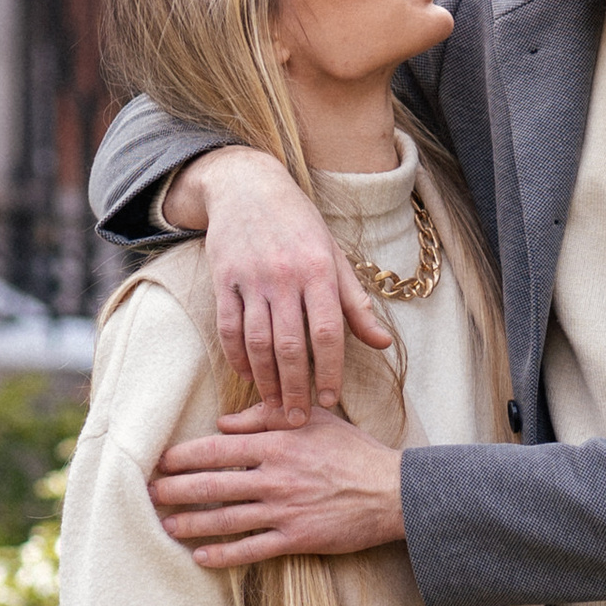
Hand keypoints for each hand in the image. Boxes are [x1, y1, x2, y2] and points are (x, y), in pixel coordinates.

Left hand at [149, 405, 406, 565]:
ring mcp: (284, 510)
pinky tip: (201, 557)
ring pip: (225, 519)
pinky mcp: (297, 538)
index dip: (183, 456)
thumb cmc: (354, 452)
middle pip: (212, 484)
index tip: (160, 461)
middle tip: (148, 494)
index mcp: (277, 444)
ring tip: (165, 525)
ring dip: (191, 523)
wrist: (394, 492)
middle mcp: (275, 477)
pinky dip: (224, 554)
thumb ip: (267, 415)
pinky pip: (252, 549)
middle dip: (175, 490)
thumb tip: (224, 423)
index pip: (217, 449)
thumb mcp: (315, 419)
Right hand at [163, 144, 393, 421]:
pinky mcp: (223, 279)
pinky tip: (248, 376)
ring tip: (273, 407)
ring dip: (266, 380)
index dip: (331, 372)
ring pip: (258, 342)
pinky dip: (237, 357)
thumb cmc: (300, 226)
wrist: (247, 186)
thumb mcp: (334, 257)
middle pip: (292, 345)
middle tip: (296, 419)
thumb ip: (356, 303)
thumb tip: (382, 343)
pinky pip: (228, 328)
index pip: (329, 332)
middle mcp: (286, 276)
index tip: (331, 401)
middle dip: (296, 388)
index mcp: (319, 270)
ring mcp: (252, 278)